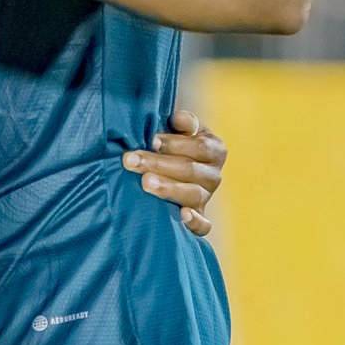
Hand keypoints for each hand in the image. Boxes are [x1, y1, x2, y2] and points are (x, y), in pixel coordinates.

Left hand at [122, 108, 226, 237]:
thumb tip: (179, 119)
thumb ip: (182, 122)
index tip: (150, 140)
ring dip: (168, 188)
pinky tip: (182, 216)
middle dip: (157, 164)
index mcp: (214, 149)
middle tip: (131, 161)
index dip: (175, 143)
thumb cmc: (170, 143)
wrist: (168, 167)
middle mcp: (214, 175)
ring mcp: (207, 197)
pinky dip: (196, 222)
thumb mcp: (178, 128)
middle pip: (189, 170)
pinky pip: (204, 225)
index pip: (199, 146)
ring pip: (192, 195)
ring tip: (145, 183)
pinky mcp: (199, 217)